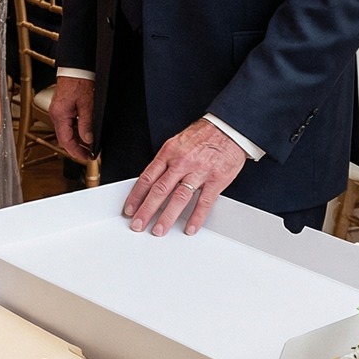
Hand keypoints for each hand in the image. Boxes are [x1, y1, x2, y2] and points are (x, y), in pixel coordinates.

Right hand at [50, 75, 95, 162]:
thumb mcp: (87, 105)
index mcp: (59, 115)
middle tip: (90, 154)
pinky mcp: (62, 108)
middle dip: (77, 148)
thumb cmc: (79, 81)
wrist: (75, 68)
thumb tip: (88, 140)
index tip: (86, 157)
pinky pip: (67, 124)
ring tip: (90, 146)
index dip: (76, 152)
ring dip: (77, 140)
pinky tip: (85, 134)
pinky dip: (76, 131)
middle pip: (64, 138)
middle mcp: (56, 115)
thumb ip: (86, 124)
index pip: (65, 141)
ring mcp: (58, 112)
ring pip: (66, 132)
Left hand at [122, 119, 246, 237]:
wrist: (228, 128)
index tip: (130, 208)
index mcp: (169, 153)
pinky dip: (196, 217)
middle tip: (138, 224)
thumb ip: (165, 162)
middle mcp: (182, 162)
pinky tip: (190, 228)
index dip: (136, 195)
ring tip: (159, 230)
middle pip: (159, 190)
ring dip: (167, 217)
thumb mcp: (177, 142)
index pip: (147, 177)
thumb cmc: (203, 136)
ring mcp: (199, 171)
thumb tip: (151, 181)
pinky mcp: (216, 179)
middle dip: (146, 210)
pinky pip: (204, 202)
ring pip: (179, 197)